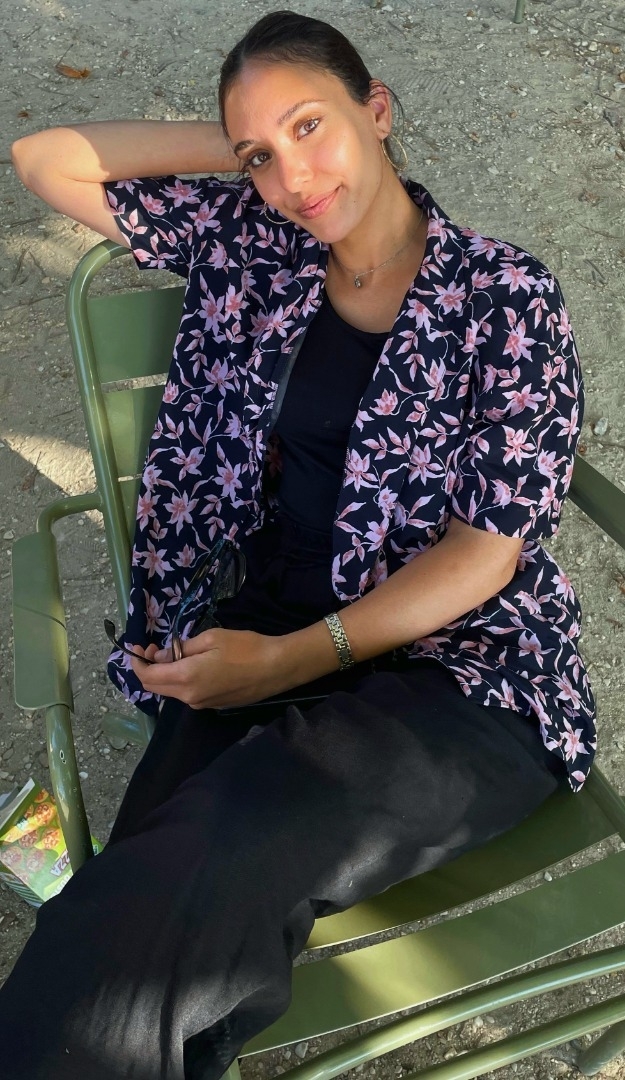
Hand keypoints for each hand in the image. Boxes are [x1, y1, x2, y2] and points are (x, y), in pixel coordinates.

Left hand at [129, 629, 290, 709]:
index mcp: (186, 678)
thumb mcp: (211, 638)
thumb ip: (182, 648)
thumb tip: (162, 655)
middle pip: (155, 687)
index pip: (147, 677)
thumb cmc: (246, 648)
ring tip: (174, 653)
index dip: (137, 662)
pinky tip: (193, 665)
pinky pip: (188, 694)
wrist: (277, 668)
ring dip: (165, 674)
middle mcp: (189, 697)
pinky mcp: (213, 705)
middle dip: (148, 668)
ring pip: (171, 691)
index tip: (137, 646)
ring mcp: (201, 704)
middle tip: (154, 648)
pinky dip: (181, 680)